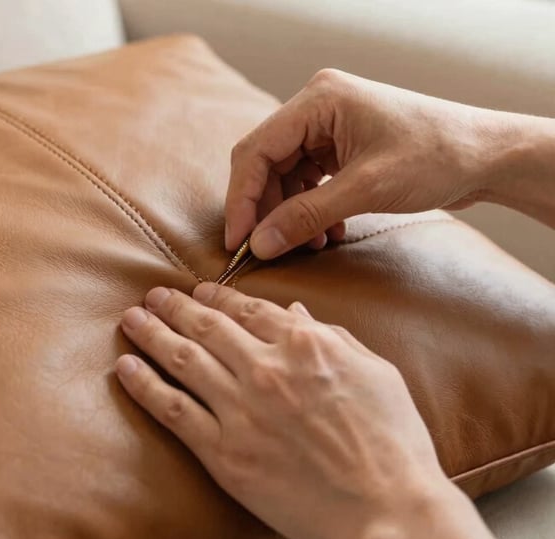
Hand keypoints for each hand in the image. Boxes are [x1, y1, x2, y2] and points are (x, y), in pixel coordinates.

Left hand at [115, 282, 447, 538]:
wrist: (387, 509)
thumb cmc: (393, 443)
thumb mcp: (375, 371)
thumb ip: (332, 337)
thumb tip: (296, 312)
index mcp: (305, 344)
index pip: (248, 309)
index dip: (217, 296)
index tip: (198, 291)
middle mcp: (266, 368)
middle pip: (207, 327)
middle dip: (175, 306)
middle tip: (154, 295)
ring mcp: (241, 410)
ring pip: (182, 360)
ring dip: (151, 333)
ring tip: (131, 319)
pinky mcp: (224, 453)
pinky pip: (172, 411)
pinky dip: (144, 385)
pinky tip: (125, 367)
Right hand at [225, 69, 495, 257]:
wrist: (486, 156)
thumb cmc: (436, 156)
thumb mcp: (366, 189)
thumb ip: (306, 217)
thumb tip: (260, 245)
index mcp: (318, 99)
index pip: (256, 150)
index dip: (242, 199)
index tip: (239, 241)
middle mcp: (317, 107)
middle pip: (267, 164)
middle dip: (266, 209)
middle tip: (267, 249)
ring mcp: (329, 126)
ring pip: (285, 176)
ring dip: (291, 214)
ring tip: (310, 245)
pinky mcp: (340, 146)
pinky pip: (307, 181)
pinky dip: (311, 210)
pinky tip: (328, 233)